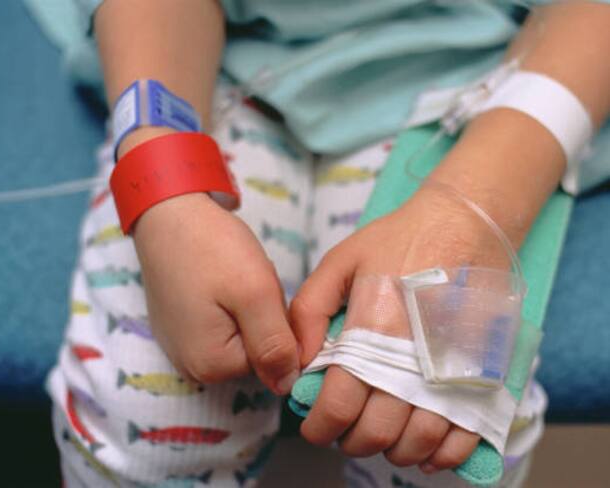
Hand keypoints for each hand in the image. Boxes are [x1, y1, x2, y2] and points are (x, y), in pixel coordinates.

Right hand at [133, 192, 299, 394]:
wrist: (168, 211)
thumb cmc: (211, 247)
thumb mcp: (255, 294)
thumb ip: (275, 345)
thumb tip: (287, 386)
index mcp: (211, 365)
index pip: (272, 362)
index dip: (278, 325)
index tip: (261, 292)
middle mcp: (192, 366)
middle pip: (254, 352)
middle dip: (261, 317)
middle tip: (247, 281)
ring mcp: (182, 346)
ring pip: (241, 335)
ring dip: (247, 308)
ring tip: (231, 278)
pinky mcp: (180, 326)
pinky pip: (221, 323)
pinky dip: (229, 302)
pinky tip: (218, 279)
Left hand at [290, 187, 503, 472]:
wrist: (463, 223)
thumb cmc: (397, 241)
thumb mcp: (340, 263)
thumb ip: (309, 312)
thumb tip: (299, 364)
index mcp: (376, 327)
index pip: (340, 404)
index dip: (320, 426)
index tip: (315, 426)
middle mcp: (416, 356)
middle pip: (378, 431)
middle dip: (351, 441)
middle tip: (342, 429)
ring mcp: (455, 368)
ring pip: (419, 442)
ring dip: (392, 451)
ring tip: (378, 434)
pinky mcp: (485, 372)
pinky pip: (465, 436)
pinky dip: (442, 456)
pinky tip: (424, 449)